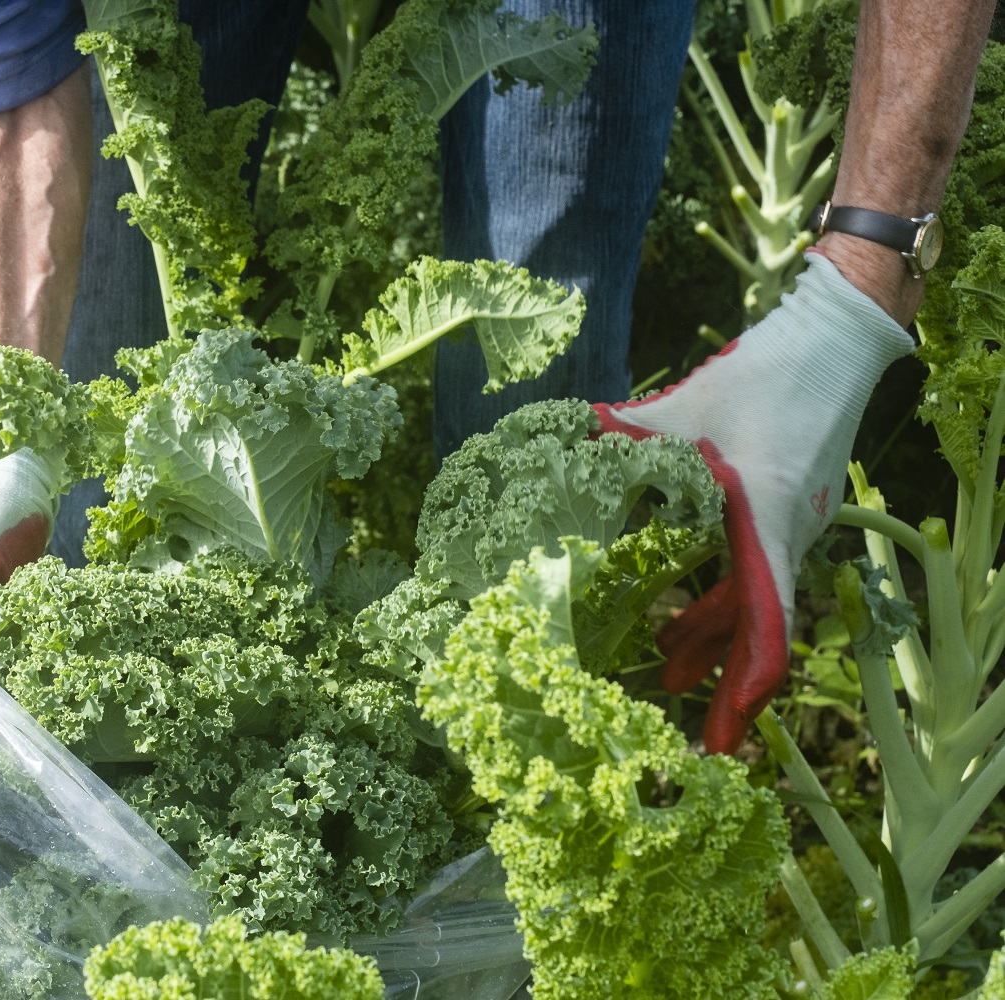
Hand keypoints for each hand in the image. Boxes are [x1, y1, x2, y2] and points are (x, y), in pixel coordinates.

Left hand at [593, 253, 912, 753]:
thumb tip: (565, 446)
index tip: (725, 737)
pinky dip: (725, 594)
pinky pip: (760, 568)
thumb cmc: (764, 373)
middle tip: (672, 712)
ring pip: (753, 595)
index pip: (765, 622)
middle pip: (753, 623)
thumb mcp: (683, 409)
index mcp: (763, 518)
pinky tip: (685, 599)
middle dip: (715, 672)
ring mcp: (795, 522)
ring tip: (666, 666)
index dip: (743, 686)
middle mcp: (787, 532)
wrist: (834, 340)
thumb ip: (622, 437)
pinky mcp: (790, 508)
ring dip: (711, 631)